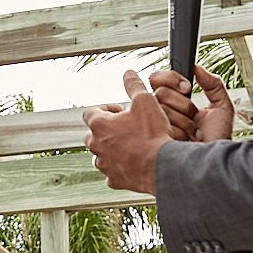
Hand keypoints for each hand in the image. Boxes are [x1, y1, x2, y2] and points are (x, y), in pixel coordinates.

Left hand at [82, 71, 172, 193]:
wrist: (162, 166)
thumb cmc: (152, 134)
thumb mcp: (145, 102)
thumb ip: (134, 86)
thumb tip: (128, 73)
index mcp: (99, 125)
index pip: (90, 112)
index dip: (105, 109)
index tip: (120, 110)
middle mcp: (96, 145)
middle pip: (92, 133)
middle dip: (106, 129)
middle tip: (126, 127)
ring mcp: (104, 164)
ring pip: (100, 154)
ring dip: (111, 148)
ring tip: (130, 144)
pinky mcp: (114, 179)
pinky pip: (111, 172)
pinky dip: (119, 167)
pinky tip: (133, 163)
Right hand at [149, 64, 235, 143]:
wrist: (213, 160)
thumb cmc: (218, 138)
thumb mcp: (222, 107)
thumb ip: (214, 84)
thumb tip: (198, 68)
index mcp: (174, 100)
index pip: (158, 78)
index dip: (171, 78)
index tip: (187, 87)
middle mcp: (161, 111)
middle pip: (160, 92)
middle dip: (183, 103)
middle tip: (194, 114)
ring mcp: (155, 125)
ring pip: (162, 108)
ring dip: (185, 121)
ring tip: (193, 131)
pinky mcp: (153, 138)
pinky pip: (162, 124)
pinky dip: (180, 132)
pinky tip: (186, 139)